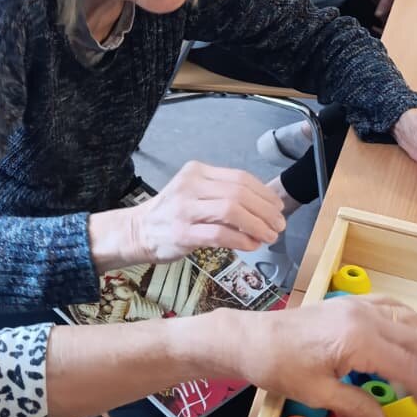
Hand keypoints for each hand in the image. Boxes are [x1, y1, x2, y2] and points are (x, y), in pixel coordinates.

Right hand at [128, 160, 286, 261]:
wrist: (137, 231)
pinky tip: (251, 246)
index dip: (265, 194)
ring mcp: (184, 210)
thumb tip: (264, 207)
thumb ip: (223, 194)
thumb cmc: (171, 214)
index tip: (278, 208)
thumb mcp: (195, 192)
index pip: (240, 178)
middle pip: (239, 194)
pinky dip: (241, 240)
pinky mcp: (182, 233)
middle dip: (265, 211)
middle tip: (278, 226)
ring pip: (232, 211)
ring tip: (269, 237)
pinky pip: (220, 234)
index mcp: (197, 171)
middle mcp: (190, 186)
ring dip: (257, 225)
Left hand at [238, 293, 416, 416]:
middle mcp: (365, 316)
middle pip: (414, 342)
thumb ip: (356, 406)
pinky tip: (412, 332)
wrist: (250, 339)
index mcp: (360, 339)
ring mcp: (357, 305)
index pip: (408, 366)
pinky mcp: (348, 302)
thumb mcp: (318, 393)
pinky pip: (390, 306)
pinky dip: (406, 321)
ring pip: (407, 322)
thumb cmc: (279, 366)